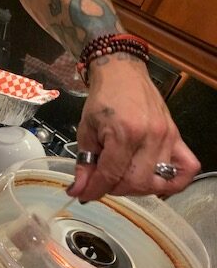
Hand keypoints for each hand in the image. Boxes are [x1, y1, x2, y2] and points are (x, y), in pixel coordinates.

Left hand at [68, 56, 199, 200]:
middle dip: (115, 188)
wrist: (122, 72)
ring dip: (136, 186)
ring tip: (122, 176)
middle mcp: (150, 136)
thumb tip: (79, 190)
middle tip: (103, 180)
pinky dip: (173, 181)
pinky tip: (153, 178)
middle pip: (136, 182)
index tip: (85, 195)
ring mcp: (167, 137)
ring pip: (156, 181)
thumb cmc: (103, 98)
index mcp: (125, 132)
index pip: (111, 175)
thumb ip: (84, 163)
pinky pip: (187, 169)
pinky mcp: (177, 136)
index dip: (95, 190)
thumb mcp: (86, 129)